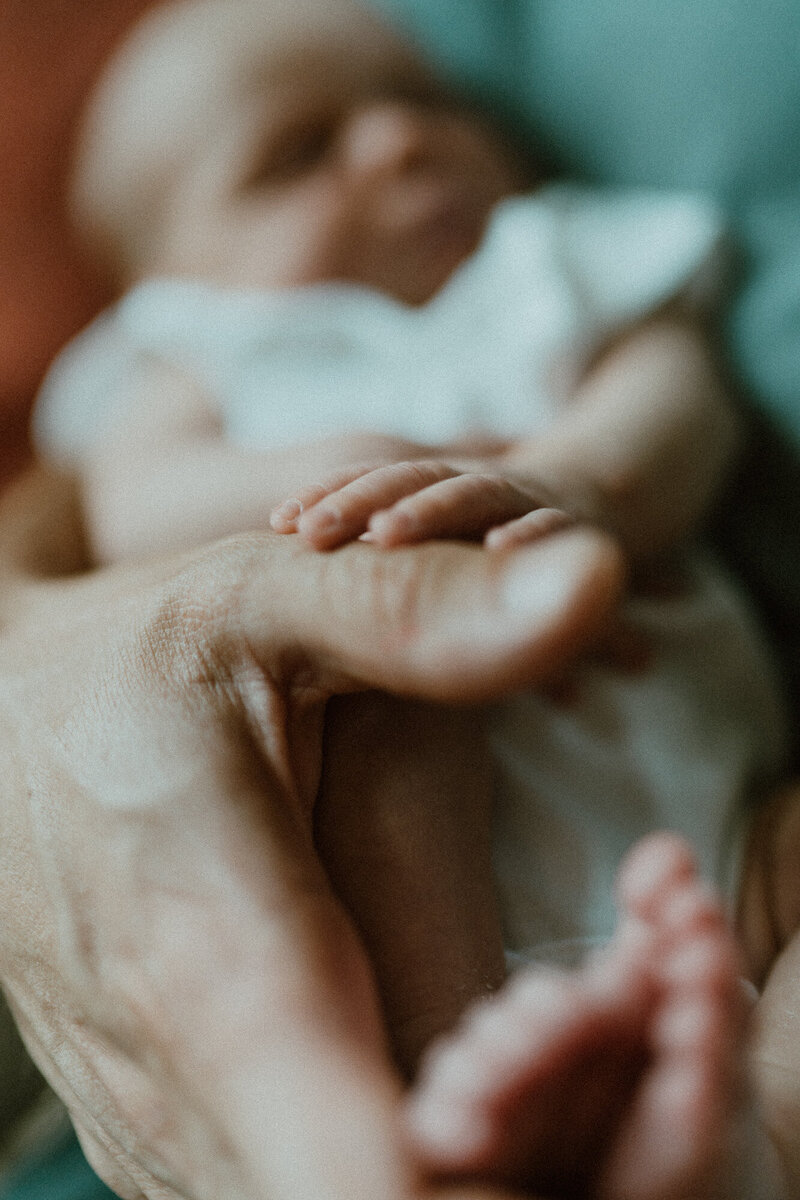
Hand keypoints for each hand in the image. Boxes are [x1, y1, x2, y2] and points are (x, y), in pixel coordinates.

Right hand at [0, 467, 623, 1199]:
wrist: (2, 723)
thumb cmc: (128, 659)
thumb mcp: (263, 600)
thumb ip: (421, 612)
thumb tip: (595, 574)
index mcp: (222, 966)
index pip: (375, 1193)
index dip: (505, 1188)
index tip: (600, 1097)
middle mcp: (183, 1093)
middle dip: (526, 1167)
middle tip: (596, 1046)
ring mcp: (162, 1136)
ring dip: (472, 1173)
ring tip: (531, 1063)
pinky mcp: (165, 1137)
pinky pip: (306, 1197)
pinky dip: (397, 1173)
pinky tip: (440, 1089)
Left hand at [271, 459, 573, 550]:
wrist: (600, 505)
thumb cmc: (496, 542)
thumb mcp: (439, 550)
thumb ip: (381, 572)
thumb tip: (291, 603)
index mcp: (434, 490)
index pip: (372, 482)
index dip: (327, 496)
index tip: (279, 522)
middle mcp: (473, 486)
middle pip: (409, 481)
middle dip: (358, 502)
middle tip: (310, 534)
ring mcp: (524, 500)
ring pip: (471, 493)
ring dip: (428, 510)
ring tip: (384, 535)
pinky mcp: (574, 527)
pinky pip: (550, 524)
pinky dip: (528, 534)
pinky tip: (500, 547)